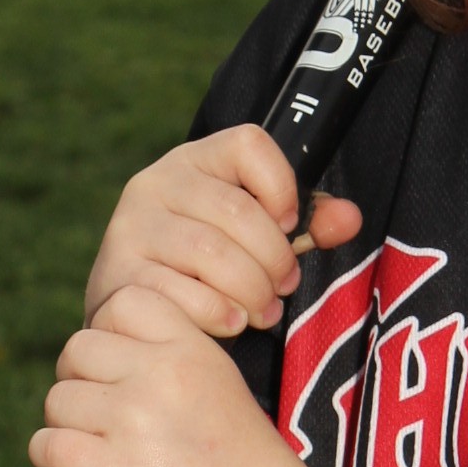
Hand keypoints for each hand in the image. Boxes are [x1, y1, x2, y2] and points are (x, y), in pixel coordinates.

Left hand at [30, 282, 318, 466]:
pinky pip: (46, 446)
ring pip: (57, 400)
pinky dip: (58, 463)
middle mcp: (159, 374)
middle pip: (77, 349)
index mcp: (192, 348)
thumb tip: (100, 358)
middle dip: (83, 382)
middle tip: (108, 419)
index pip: (122, 302)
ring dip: (71, 427)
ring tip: (108, 452)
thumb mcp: (221, 387)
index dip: (112, 336)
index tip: (127, 372)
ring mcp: (132, 420)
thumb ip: (168, 362)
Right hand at [82, 125, 361, 338]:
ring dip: (252, 290)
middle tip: (284, 286)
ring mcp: (131, 227)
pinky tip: (232, 322)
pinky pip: (182, 294)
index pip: (249, 144)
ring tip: (264, 311)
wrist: (138, 311)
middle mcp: (156, 183)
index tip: (291, 225)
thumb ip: (309, 224)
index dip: (283, 186)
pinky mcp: (118, 274)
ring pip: (211, 254)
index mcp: (195, 160)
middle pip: (238, 210)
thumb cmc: (210, 266)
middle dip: (275, 258)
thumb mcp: (259, 235)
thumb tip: (349, 219)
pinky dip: (219, 314)